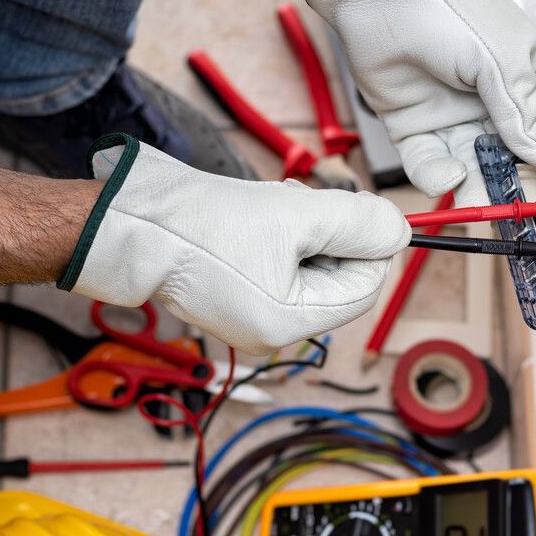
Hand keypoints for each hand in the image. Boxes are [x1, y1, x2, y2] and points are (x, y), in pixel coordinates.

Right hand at [58, 135, 410, 354]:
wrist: (136, 226)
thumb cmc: (206, 225)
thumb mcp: (297, 215)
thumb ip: (357, 223)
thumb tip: (400, 232)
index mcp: (289, 324)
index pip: (364, 288)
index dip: (371, 245)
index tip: (358, 207)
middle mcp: (272, 333)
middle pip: (337, 280)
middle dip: (331, 236)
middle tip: (307, 202)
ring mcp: (252, 319)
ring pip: (310, 270)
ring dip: (306, 231)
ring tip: (277, 205)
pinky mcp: (236, 300)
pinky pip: (281, 270)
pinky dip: (283, 240)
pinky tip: (261, 217)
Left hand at [292, 0, 535, 206]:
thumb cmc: (446, 9)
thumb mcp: (501, 62)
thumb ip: (524, 115)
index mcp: (526, 76)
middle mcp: (490, 100)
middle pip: (509, 156)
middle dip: (512, 183)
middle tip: (515, 209)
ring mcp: (451, 115)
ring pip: (469, 165)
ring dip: (475, 187)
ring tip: (480, 202)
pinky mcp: (413, 126)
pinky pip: (428, 162)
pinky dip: (436, 175)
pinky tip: (447, 175)